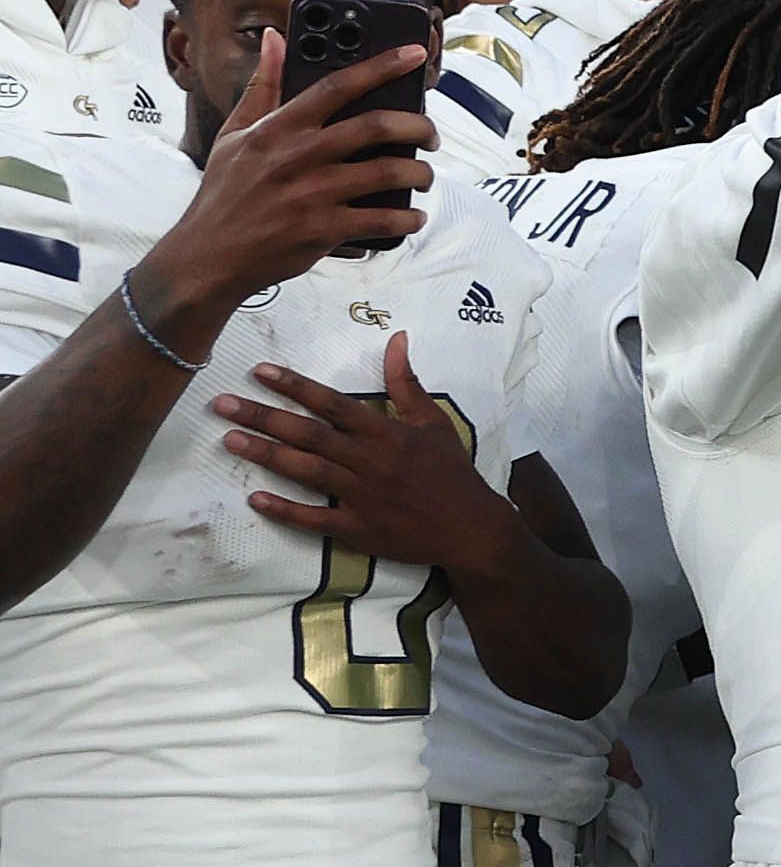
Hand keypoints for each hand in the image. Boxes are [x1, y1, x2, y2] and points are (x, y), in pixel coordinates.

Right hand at [132, 32, 431, 347]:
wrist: (208, 256)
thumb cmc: (225, 193)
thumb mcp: (234, 135)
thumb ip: (263, 87)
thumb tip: (274, 39)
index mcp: (279, 128)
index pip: (337, 86)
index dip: (381, 66)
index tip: (414, 54)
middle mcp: (299, 156)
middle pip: (377, 126)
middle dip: (419, 126)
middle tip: (430, 135)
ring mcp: (313, 193)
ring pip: (389, 172)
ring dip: (420, 173)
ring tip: (424, 176)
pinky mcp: (323, 230)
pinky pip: (383, 219)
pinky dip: (408, 217)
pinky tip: (412, 216)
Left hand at [222, 333, 524, 578]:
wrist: (472, 528)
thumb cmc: (451, 472)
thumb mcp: (433, 422)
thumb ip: (407, 382)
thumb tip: (397, 338)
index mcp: (387, 433)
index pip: (333, 403)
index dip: (295, 387)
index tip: (260, 372)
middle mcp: (370, 461)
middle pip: (309, 434)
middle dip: (264, 417)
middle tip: (222, 405)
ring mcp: (363, 496)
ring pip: (307, 471)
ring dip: (267, 455)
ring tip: (230, 440)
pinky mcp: (360, 527)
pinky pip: (316, 519)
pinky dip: (286, 510)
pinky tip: (256, 498)